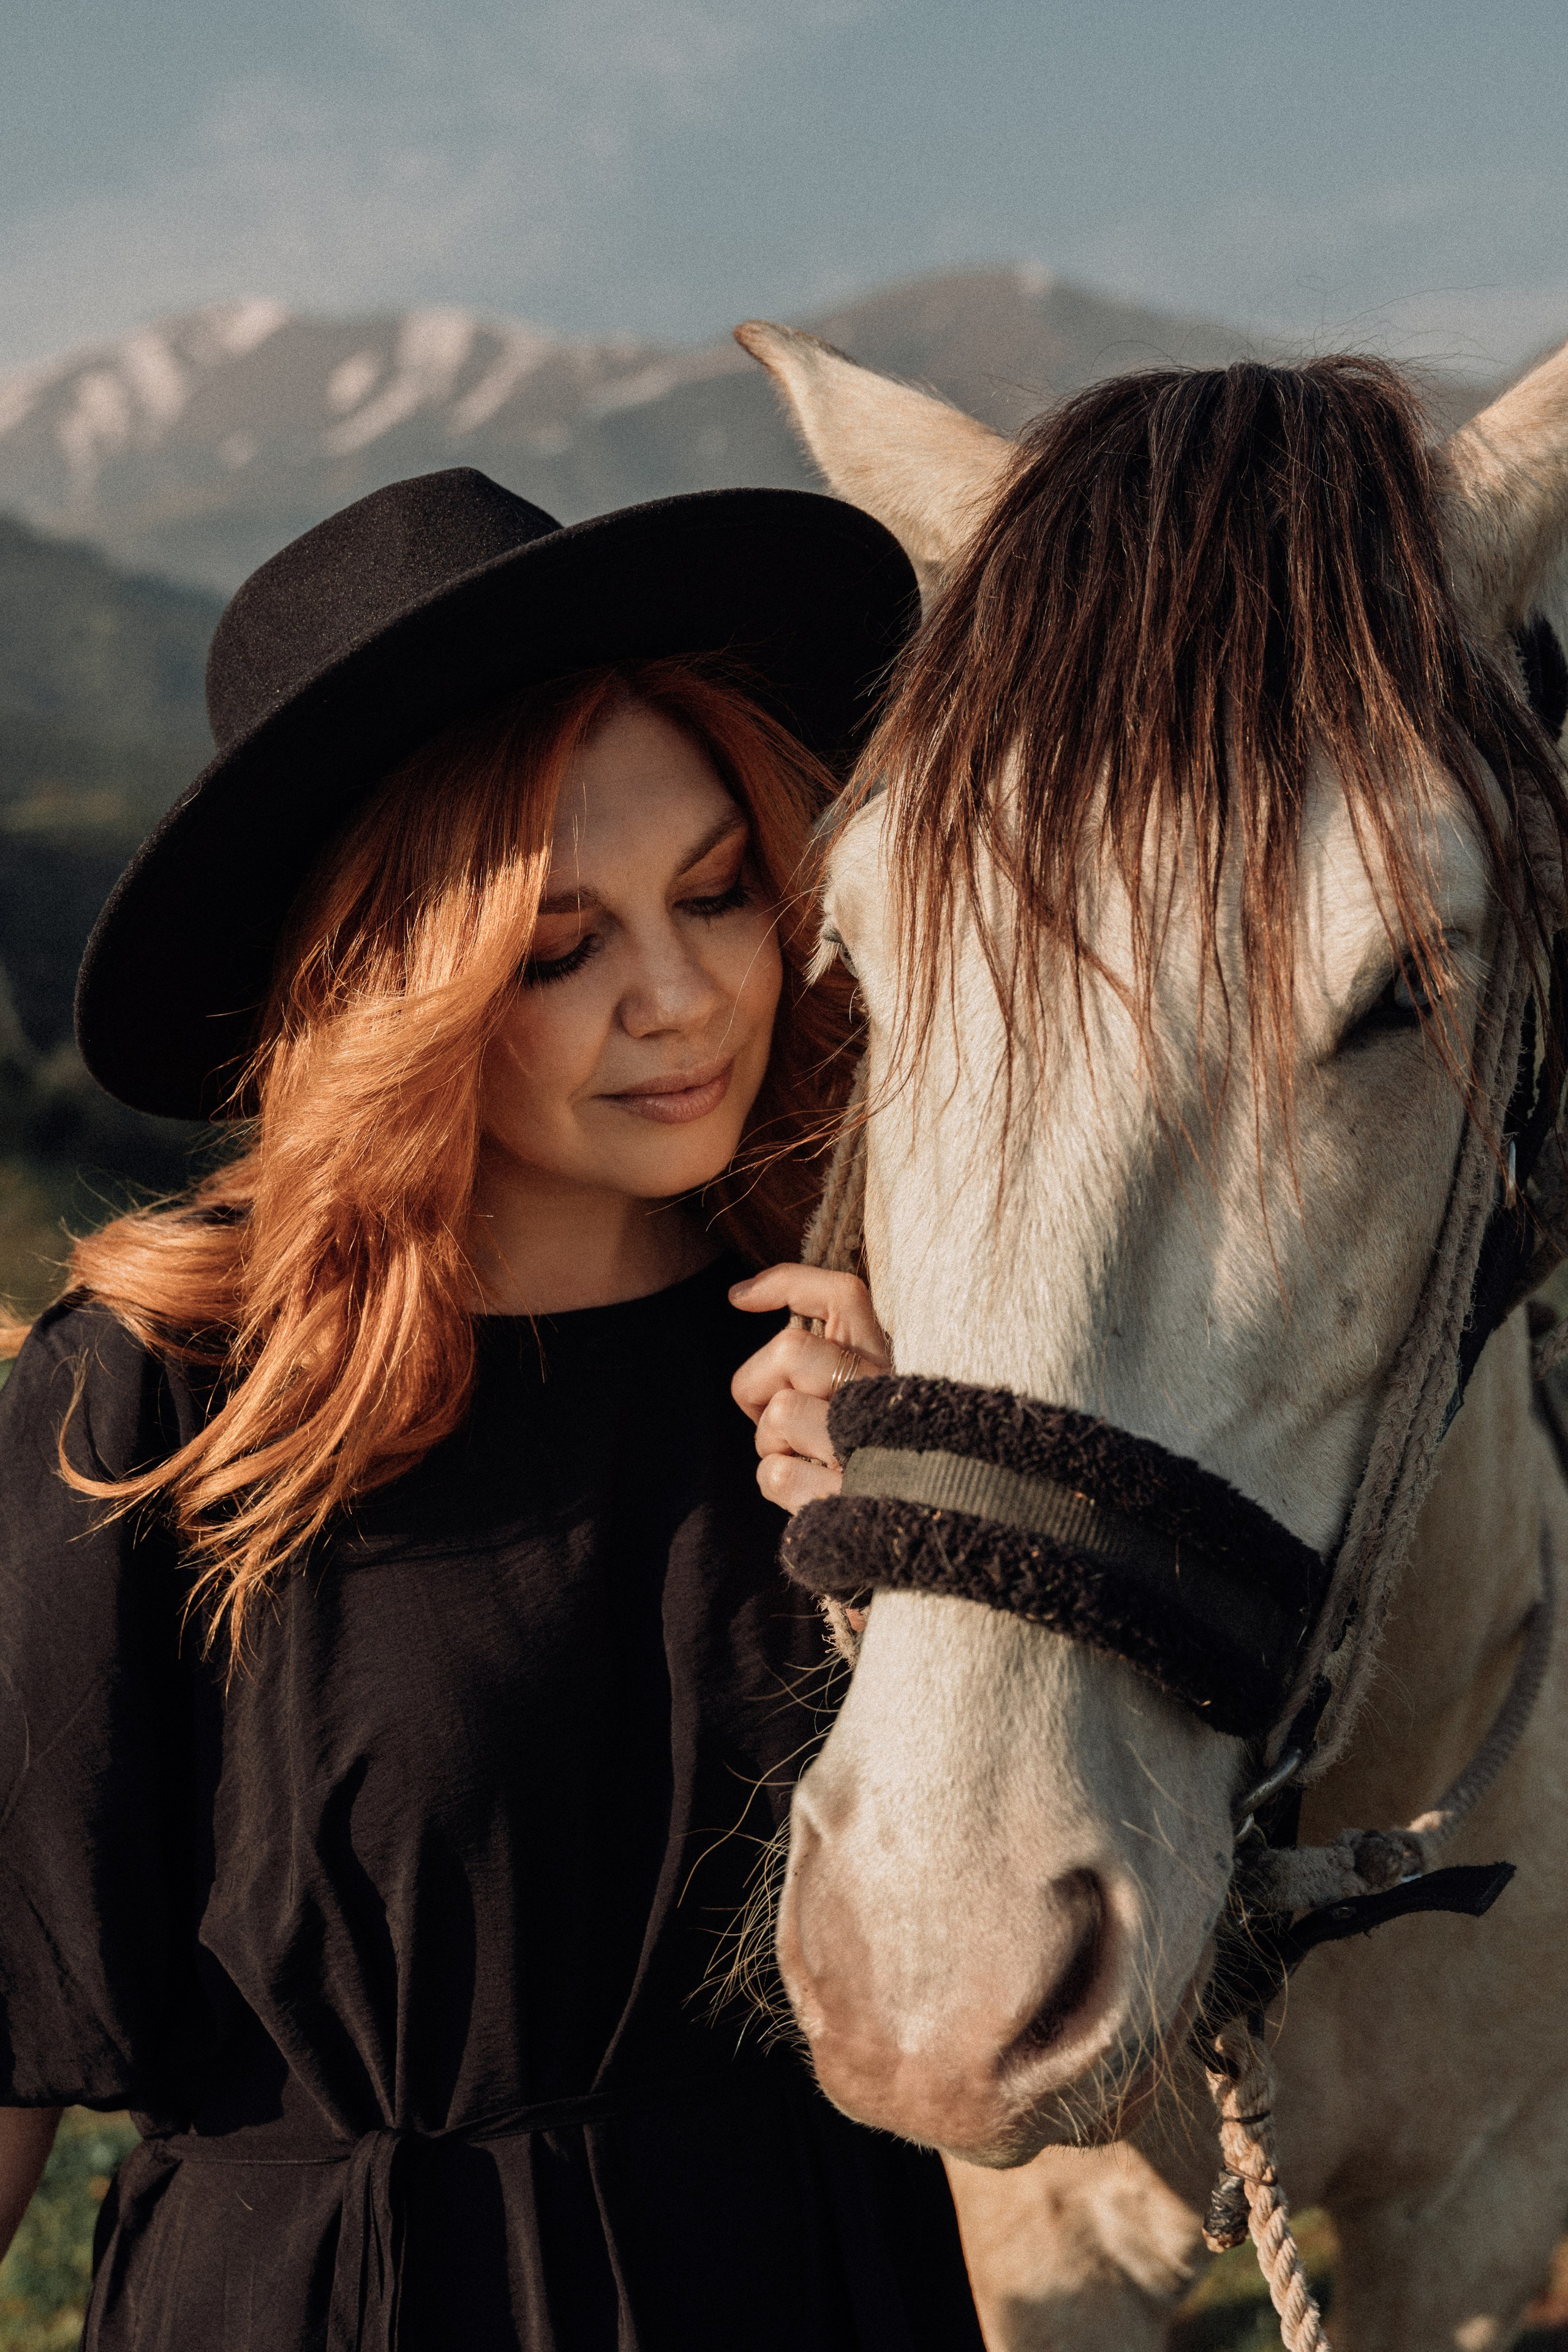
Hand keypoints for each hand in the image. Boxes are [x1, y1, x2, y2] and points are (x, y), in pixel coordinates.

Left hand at [730, 1265, 890, 1514]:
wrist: (924, 1544)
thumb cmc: (873, 1461)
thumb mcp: (864, 1395)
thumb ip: (825, 1354)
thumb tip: (742, 1294)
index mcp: (892, 1364)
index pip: (843, 1296)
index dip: (784, 1282)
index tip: (740, 1296)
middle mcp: (891, 1397)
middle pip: (790, 1350)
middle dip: (756, 1384)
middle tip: (769, 1417)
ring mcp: (874, 1449)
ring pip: (779, 1413)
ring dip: (771, 1443)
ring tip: (805, 1460)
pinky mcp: (851, 1500)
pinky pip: (775, 1473)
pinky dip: (779, 1485)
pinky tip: (811, 1495)